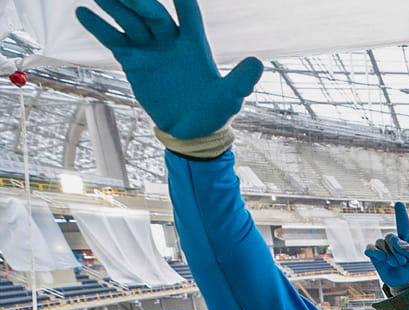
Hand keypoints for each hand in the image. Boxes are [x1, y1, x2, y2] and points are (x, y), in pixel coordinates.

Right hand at [76, 0, 262, 139]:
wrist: (191, 130)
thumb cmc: (214, 111)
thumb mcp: (230, 97)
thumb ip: (242, 80)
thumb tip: (257, 63)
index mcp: (195, 44)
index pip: (189, 12)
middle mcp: (171, 40)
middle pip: (153, 13)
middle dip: (140, 1)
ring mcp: (150, 48)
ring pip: (130, 20)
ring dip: (115, 6)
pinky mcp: (133, 61)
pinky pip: (114, 39)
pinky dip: (99, 26)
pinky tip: (83, 12)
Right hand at [364, 202, 408, 288]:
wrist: (404, 283)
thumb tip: (397, 242)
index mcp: (404, 240)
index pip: (402, 225)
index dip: (400, 215)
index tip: (398, 203)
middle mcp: (392, 241)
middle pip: (389, 236)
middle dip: (396, 250)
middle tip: (402, 262)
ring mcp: (382, 247)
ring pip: (380, 242)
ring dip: (388, 255)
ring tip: (394, 264)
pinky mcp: (374, 255)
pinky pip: (369, 248)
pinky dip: (374, 252)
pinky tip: (381, 258)